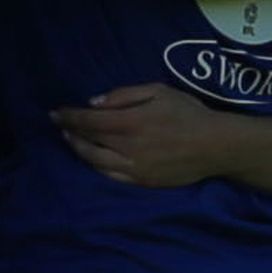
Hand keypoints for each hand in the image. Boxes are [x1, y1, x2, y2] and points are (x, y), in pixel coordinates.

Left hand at [50, 82, 232, 187]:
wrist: (217, 145)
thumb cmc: (188, 112)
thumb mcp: (157, 91)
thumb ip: (123, 95)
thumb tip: (93, 103)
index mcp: (131, 122)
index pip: (89, 120)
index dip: (68, 117)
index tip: (54, 113)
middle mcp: (129, 147)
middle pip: (88, 141)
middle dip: (70, 132)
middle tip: (60, 125)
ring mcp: (135, 168)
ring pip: (96, 161)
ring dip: (79, 150)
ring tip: (71, 140)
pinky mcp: (143, 181)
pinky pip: (112, 176)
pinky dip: (96, 166)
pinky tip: (92, 158)